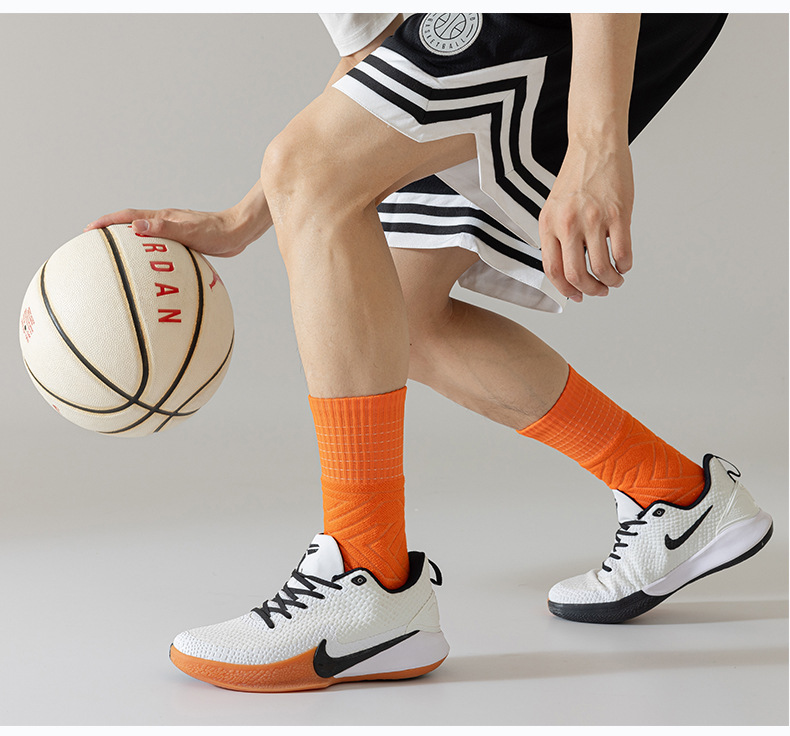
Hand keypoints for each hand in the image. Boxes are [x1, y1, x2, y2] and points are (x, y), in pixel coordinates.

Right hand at [84, 182, 271, 257]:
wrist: (239, 232)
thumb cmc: (217, 231)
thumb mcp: (189, 231)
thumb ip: (164, 228)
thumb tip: (136, 225)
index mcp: (162, 217)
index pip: (128, 217)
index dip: (106, 222)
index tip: (88, 230)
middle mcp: (165, 222)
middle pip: (132, 224)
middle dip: (111, 232)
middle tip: (93, 243)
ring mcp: (174, 232)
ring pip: (145, 236)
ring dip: (129, 243)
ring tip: (115, 258)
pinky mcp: (184, 242)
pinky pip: (159, 248)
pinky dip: (149, 255)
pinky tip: (150, 270)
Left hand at [538, 139, 633, 302]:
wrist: (595, 146)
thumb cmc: (577, 177)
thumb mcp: (554, 208)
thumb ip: (556, 236)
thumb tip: (566, 269)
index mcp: (548, 224)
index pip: (552, 270)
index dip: (565, 289)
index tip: (577, 296)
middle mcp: (567, 224)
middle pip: (576, 274)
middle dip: (590, 291)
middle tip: (599, 291)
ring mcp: (593, 219)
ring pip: (600, 267)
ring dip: (610, 281)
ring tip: (615, 280)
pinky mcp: (617, 213)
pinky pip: (622, 252)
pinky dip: (624, 265)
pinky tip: (624, 264)